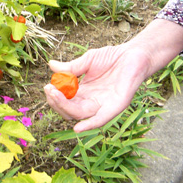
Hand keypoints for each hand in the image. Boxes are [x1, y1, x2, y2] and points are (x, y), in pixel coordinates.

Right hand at [44, 19, 182, 132]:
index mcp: (84, 92)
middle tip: (49, 89)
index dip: (54, 96)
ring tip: (55, 93)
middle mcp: (92, 102)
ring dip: (65, 107)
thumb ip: (71, 67)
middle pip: (69, 110)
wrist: (135, 53)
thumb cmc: (113, 57)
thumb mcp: (87, 61)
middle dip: (56, 102)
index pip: (64, 101)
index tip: (47, 85)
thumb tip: (50, 66)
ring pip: (80, 114)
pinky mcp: (116, 107)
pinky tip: (78, 128)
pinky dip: (89, 125)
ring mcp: (103, 106)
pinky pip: (101, 120)